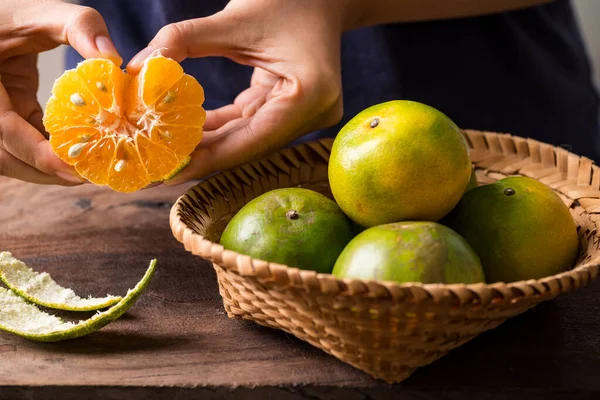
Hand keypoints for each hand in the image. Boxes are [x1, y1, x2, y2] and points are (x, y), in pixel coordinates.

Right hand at [0, 0, 120, 184]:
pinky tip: (79, 154)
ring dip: (47, 170)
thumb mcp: (38, 13)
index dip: (39, 156)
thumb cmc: (10, 13)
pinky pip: (21, 146)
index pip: (5, 133)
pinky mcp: (5, 117)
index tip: (75, 170)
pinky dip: (47, 155)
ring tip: (88, 172)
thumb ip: (77, 25)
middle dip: (47, 172)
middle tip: (90, 177)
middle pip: (8, 158)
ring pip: (12, 159)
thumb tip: (113, 58)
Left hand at [128, 0, 345, 183]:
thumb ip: (183, 41)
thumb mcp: (233, 18)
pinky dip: (220, 126)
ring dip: (208, 142)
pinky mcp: (291, 107)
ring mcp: (304, 113)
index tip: (170, 172)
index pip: (252, 140)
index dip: (209, 159)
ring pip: (246, 137)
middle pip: (248, 145)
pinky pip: (249, 123)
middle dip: (203, 154)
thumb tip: (139, 67)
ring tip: (167, 150)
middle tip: (160, 166)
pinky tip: (186, 129)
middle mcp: (313, 113)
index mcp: (309, 96)